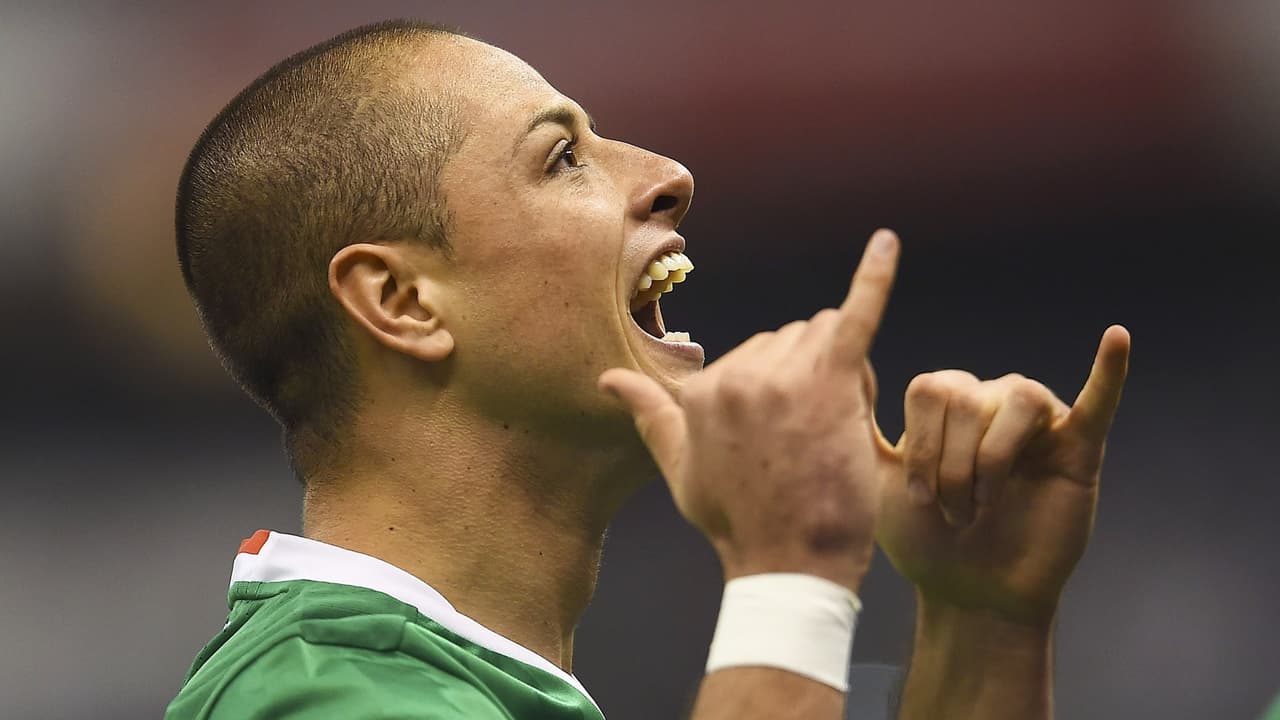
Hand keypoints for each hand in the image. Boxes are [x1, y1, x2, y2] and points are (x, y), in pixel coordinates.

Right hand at [599, 230, 900, 590]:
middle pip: (794, 339)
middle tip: (815, 440)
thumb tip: (607, 379)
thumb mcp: (679, 468)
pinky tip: (888, 242)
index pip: (760, 353)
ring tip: (836, 431)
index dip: (784, 393)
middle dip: (812, 375)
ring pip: (827, 337)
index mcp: (703, 388)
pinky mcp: (830, 383)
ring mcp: (782, 377)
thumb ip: (647, 414)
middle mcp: (737, 374)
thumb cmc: (737, 520)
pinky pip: (855, 315)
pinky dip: (875, 276)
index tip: (786, 445)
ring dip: (841, 372)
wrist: (788, 564)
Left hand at [875, 326, 1130, 623]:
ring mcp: (1037, 423)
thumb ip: (857, 425)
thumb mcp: (876, 478)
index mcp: (946, 403)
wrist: (968, 595)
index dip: (921, 445)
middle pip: (968, 395)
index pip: (930, 387)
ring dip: (991, 462)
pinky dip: (1110, 371)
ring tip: (985, 505)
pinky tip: (1117, 338)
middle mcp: (990, 401)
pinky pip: (1098, 402)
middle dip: (951, 464)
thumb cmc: (925, 540)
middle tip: (953, 512)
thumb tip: (842, 363)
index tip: (915, 496)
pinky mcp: (1079, 450)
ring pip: (1015, 400)